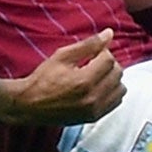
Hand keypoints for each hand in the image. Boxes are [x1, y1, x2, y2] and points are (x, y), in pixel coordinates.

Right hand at [6, 30, 124, 124]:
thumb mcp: (62, 56)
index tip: (91, 53)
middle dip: (108, 63)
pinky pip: (116, 102)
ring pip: (120, 88)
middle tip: (93, 62)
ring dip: (112, 78)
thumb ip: (88, 45)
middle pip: (117, 73)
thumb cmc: (43, 78)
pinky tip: (98, 87)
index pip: (109, 60)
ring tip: (96, 75)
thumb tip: (109, 33)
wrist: (30, 105)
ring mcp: (95, 110)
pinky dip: (112, 92)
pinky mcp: (94, 118)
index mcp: (84, 81)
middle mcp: (93, 98)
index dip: (102, 51)